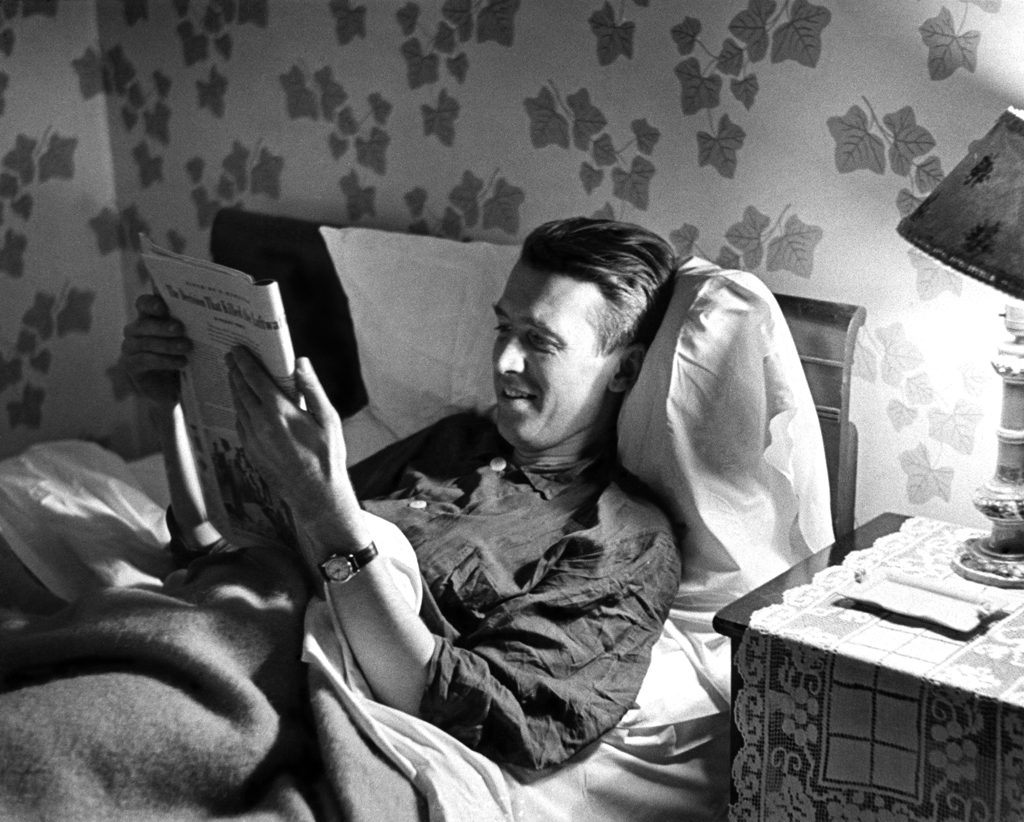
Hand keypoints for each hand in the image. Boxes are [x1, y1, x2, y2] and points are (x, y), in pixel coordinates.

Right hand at [120, 293, 191, 408]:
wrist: (169, 387)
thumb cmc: (179, 356)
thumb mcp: (185, 340)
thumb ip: (189, 328)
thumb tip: (212, 319)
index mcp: (148, 318)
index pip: (143, 304)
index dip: (150, 303)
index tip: (163, 307)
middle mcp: (136, 331)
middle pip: (144, 324)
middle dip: (162, 326)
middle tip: (180, 329)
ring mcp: (130, 348)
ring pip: (145, 343)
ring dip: (167, 345)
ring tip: (187, 348)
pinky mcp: (131, 366)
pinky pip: (145, 360)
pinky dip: (164, 360)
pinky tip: (180, 362)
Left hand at [227, 348, 358, 536]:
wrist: (315, 494)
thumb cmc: (327, 455)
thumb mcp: (327, 418)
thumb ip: (312, 388)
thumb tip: (300, 362)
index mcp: (279, 411)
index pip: (254, 378)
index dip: (244, 361)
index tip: (238, 348)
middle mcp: (260, 423)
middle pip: (240, 389)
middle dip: (235, 370)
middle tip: (231, 356)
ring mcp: (252, 439)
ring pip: (237, 406)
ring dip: (235, 388)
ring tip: (234, 376)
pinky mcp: (250, 451)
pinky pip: (240, 423)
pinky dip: (239, 408)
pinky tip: (243, 404)